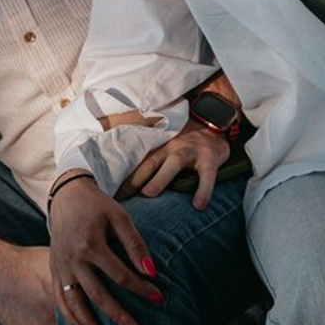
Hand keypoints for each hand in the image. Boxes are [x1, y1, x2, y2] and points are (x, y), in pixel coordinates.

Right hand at [48, 175, 164, 324]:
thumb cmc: (98, 205)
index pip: (120, 274)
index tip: (158, 297)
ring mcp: (60, 267)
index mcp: (91, 244)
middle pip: (98, 295)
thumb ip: (134, 244)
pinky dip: (70, 319)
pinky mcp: (53, 271)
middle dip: (119, 316)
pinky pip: (61, 301)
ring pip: (76, 304)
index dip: (140, 288)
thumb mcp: (120, 217)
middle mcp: (73, 260)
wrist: (67, 196)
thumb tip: (151, 271)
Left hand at [117, 120, 232, 208]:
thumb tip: (129, 186)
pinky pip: (207, 175)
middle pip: (151, 161)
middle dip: (135, 178)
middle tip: (120, 196)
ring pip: (174, 162)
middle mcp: (174, 147)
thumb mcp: (170, 145)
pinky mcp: (211, 158)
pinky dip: (203, 189)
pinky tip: (198, 204)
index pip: (139, 163)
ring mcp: (192, 151)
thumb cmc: (189, 141)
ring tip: (149, 194)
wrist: (216, 120)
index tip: (107, 194)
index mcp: (162, 147)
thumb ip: (154, 161)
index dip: (123, 178)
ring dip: (160, 178)